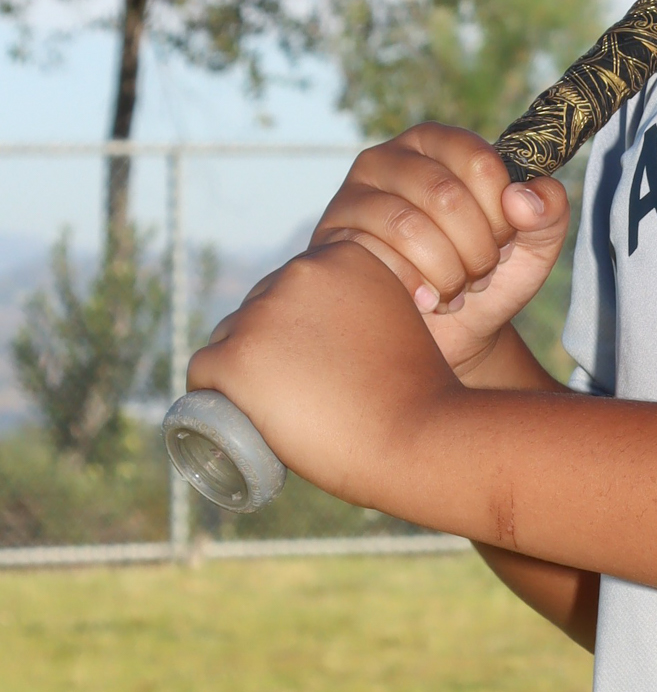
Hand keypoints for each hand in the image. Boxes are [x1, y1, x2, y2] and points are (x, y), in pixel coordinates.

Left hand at [188, 241, 460, 510]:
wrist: (419, 437)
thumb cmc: (418, 392)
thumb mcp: (401, 320)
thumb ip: (371, 304)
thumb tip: (338, 322)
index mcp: (344, 254)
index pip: (294, 287)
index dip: (299, 326)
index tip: (317, 363)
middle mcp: (300, 271)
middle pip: (258, 309)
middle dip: (270, 347)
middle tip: (301, 394)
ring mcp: (264, 314)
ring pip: (229, 339)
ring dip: (243, 370)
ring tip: (277, 409)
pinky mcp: (236, 357)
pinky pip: (203, 372)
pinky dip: (213, 394)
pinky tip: (234, 413)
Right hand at [306, 126, 569, 378]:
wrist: (445, 335)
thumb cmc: (487, 279)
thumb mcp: (533, 247)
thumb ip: (548, 213)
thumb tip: (522, 197)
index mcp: (440, 144)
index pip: (481, 164)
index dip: (502, 214)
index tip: (504, 242)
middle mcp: (390, 158)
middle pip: (446, 196)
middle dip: (476, 250)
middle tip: (480, 274)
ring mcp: (353, 195)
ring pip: (408, 227)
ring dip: (446, 272)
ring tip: (454, 290)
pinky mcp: (332, 239)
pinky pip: (375, 259)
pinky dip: (412, 289)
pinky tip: (424, 301)